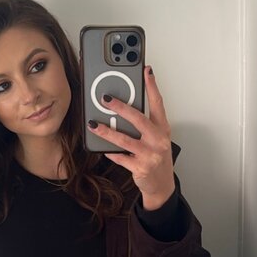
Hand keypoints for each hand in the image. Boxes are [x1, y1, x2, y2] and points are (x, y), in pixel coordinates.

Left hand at [87, 66, 174, 210]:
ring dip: (107, 131)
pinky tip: (101, 146)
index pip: (158, 104)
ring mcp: (150, 154)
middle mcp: (158, 140)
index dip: (152, 86)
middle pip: (139, 119)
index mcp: (162, 129)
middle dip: (121, 107)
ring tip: (94, 124)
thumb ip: (145, 123)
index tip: (146, 71)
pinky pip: (120, 157)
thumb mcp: (157, 138)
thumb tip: (123, 106)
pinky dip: (110, 151)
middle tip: (106, 99)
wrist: (162, 184)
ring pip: (125, 139)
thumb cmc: (157, 157)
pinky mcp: (140, 167)